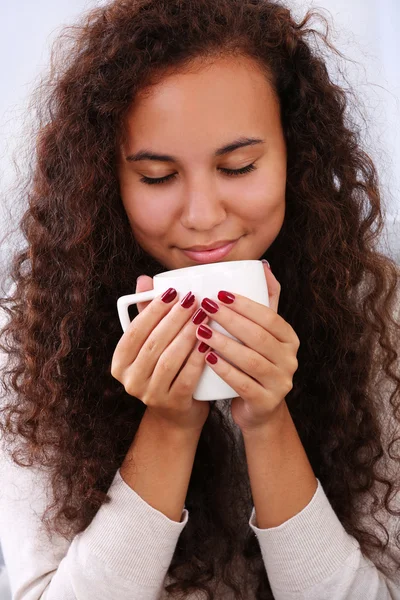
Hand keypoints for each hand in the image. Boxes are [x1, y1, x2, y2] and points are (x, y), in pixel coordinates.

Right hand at [111, 276, 209, 433]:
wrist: (176, 414)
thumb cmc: (164, 370)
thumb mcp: (151, 343)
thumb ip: (146, 313)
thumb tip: (144, 279)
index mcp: (120, 363)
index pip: (135, 331)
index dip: (153, 309)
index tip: (173, 291)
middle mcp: (130, 381)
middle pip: (153, 343)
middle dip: (174, 318)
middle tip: (193, 299)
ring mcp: (150, 395)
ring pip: (169, 359)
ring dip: (187, 335)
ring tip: (203, 316)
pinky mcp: (173, 404)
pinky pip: (186, 377)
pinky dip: (198, 358)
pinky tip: (209, 342)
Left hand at [195, 262, 299, 433]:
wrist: (260, 410)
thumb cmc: (256, 363)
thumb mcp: (264, 333)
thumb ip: (266, 301)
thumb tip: (262, 267)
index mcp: (289, 339)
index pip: (270, 317)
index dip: (245, 304)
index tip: (219, 293)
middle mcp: (290, 360)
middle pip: (259, 337)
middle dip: (230, 320)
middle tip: (204, 308)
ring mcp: (281, 383)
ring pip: (251, 360)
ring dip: (224, 343)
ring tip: (201, 331)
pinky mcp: (266, 403)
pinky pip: (244, 385)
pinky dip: (225, 370)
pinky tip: (207, 358)